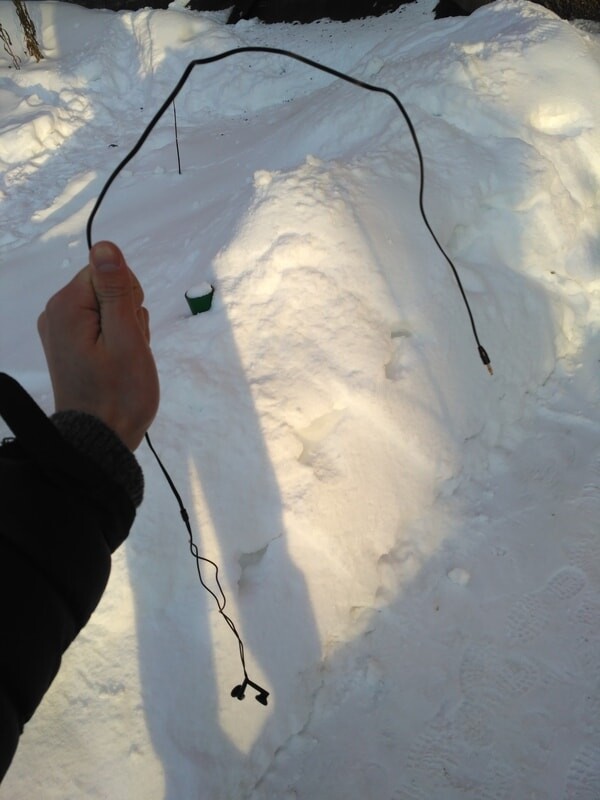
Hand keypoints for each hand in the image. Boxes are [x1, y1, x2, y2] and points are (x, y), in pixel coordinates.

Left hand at [38, 241, 159, 450]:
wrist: (100, 440)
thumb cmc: (119, 393)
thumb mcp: (126, 338)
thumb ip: (115, 290)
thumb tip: (104, 245)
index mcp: (67, 306)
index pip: (109, 271)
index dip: (129, 298)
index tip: (130, 330)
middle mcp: (56, 312)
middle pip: (109, 288)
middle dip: (129, 315)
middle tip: (129, 350)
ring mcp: (61, 330)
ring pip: (110, 309)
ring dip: (127, 331)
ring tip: (124, 362)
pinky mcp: (69, 345)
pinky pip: (102, 327)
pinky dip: (117, 342)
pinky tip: (118, 365)